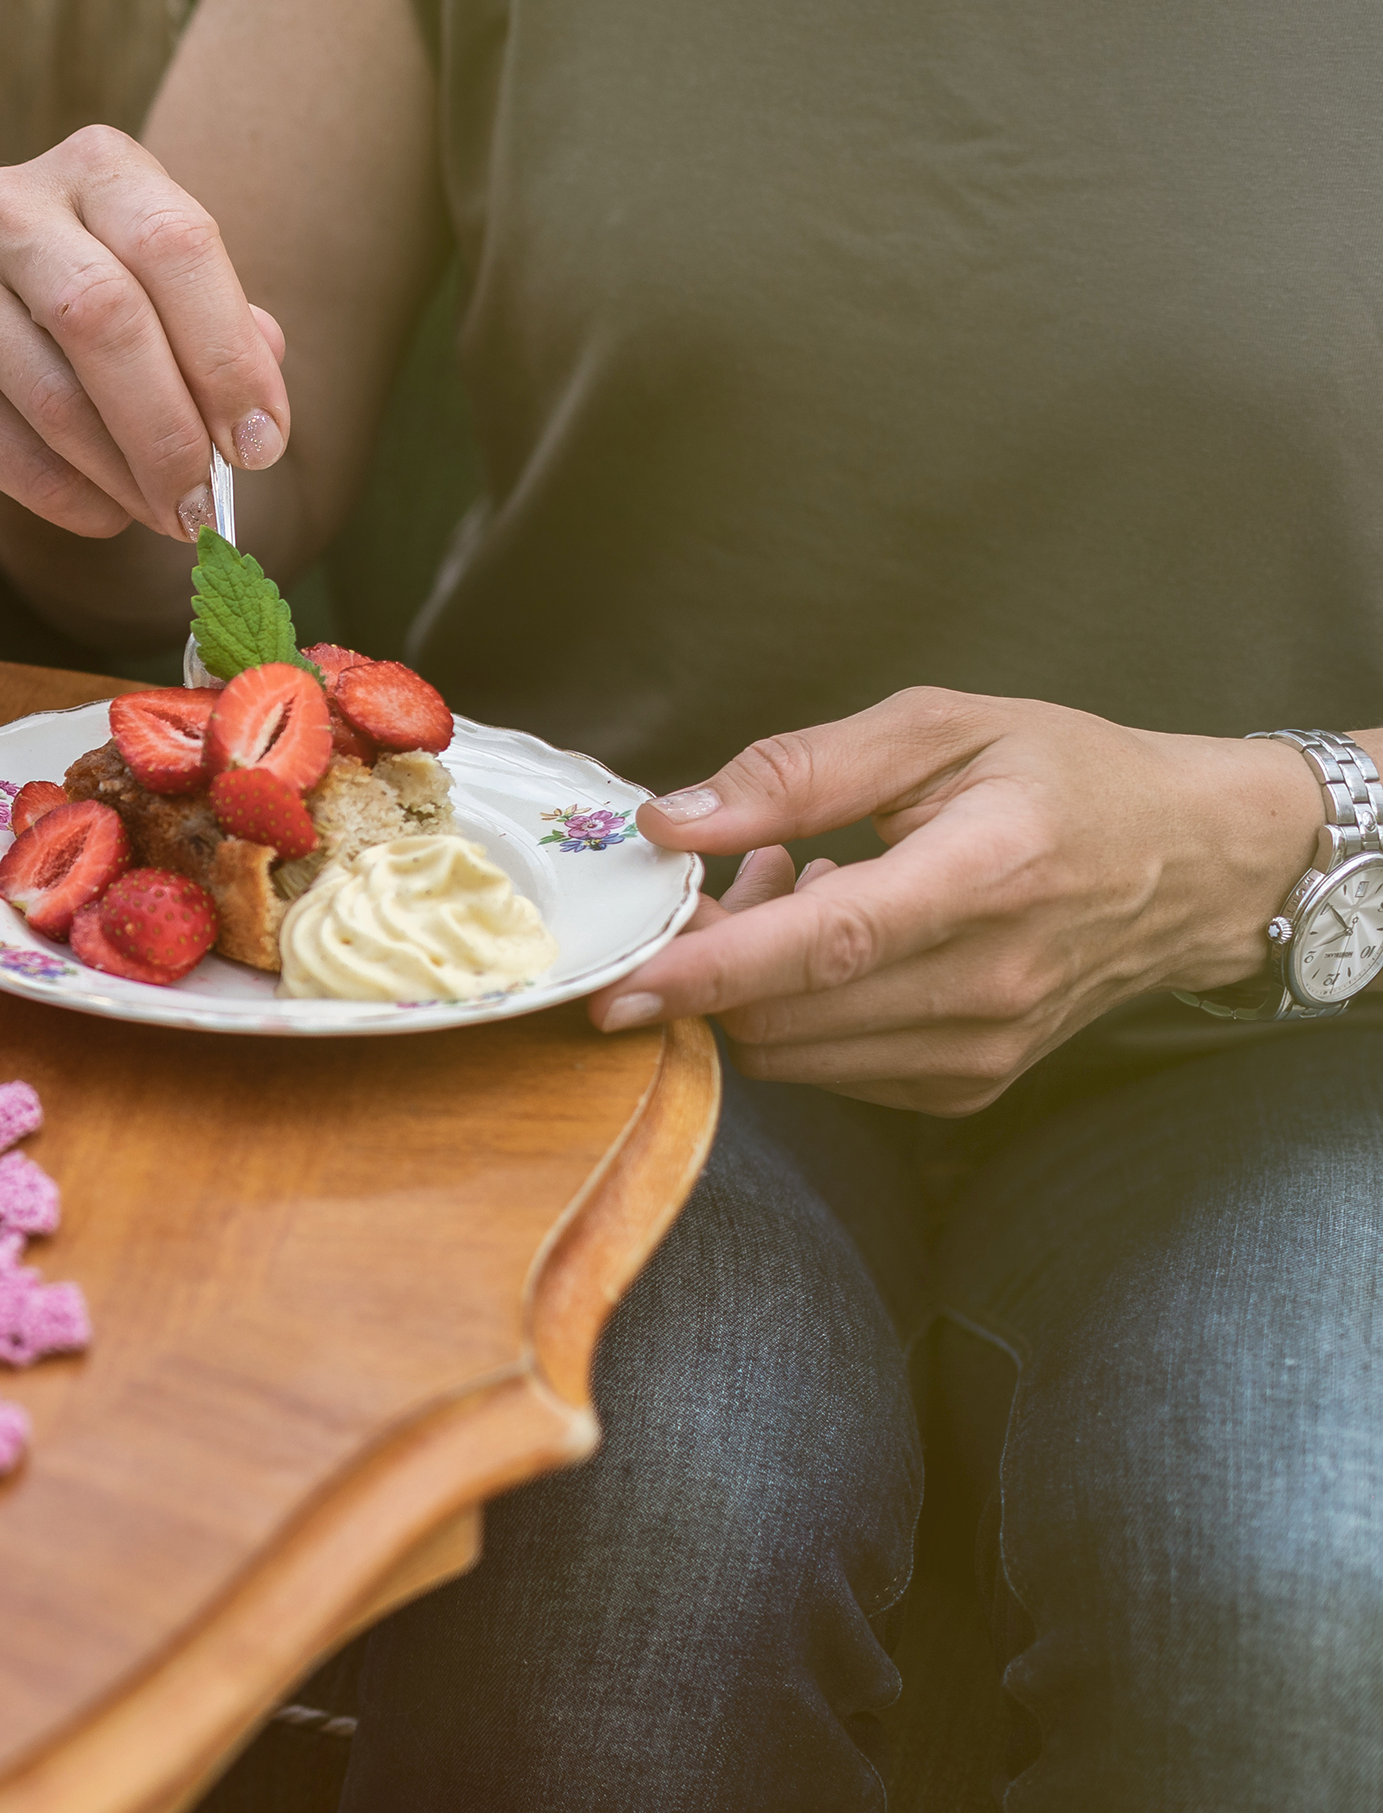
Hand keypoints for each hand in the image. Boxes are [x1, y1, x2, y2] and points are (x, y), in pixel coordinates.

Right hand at [0, 123, 289, 539]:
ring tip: (173, 515)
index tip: (262, 441)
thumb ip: (230, 338)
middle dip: (171, 429)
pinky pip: (11, 457)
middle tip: (210, 505)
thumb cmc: (121, 303)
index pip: (173, 244)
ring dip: (129, 479)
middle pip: (103, 318)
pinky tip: (109, 509)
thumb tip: (256, 423)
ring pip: (57, 402)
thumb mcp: (182, 292)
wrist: (5, 326)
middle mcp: (5, 209)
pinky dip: (75, 500)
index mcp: (94, 166)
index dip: (227, 353)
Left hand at [588, 689, 1322, 1113]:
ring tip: (801, 890)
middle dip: (714, 958)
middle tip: (738, 870)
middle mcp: (990, 982)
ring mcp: (985, 1047)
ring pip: (796, 1051)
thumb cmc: (1066, 777)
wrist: (1195, 863)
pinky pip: (832, 1071)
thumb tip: (672, 820)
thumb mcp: (939, 728)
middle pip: (787, 1014)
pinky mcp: (971, 1085)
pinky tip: (841, 941)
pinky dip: (799, 1015)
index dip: (707, 970)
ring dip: (755, 987)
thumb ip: (798, 771)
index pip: (823, 947)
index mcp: (987, 874)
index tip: (616, 984)